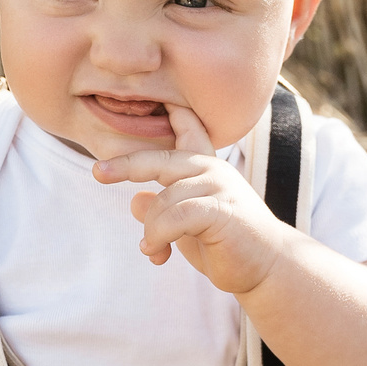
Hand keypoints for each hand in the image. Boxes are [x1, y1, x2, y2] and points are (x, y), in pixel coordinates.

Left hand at [92, 103, 295, 294]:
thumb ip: (165, 210)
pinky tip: (158, 253)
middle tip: (98, 172)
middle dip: (127, 164)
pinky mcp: (221, 209)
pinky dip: (159, 237)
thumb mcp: (188, 227)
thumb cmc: (228, 246)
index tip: (153, 96)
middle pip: (160, 159)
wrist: (267, 269)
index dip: (171, 110)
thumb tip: (136, 200)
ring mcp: (219, 186)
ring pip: (164, 199)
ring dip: (152, 231)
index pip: (188, 127)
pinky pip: (174, 218)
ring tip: (153, 251)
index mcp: (205, 167)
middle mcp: (213, 169)